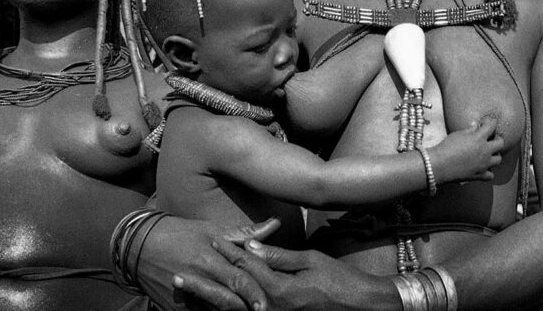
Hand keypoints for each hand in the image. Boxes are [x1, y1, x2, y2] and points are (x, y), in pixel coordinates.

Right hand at [136, 215, 278, 310]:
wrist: (137, 246)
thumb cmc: (180, 234)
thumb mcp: (211, 229)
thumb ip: (245, 233)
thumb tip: (275, 224)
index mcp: (208, 258)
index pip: (237, 279)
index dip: (253, 292)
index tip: (266, 304)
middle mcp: (197, 278)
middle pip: (227, 300)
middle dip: (244, 308)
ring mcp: (184, 295)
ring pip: (213, 310)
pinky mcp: (174, 306)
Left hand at [185, 239, 398, 310]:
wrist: (359, 307)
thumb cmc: (339, 280)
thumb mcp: (311, 261)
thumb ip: (279, 257)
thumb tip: (252, 247)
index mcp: (281, 290)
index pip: (248, 267)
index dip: (230, 251)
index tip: (212, 239)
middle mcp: (272, 308)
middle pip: (232, 292)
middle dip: (207, 281)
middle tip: (182, 269)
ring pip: (233, 310)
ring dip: (208, 300)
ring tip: (185, 292)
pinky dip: (226, 310)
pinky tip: (209, 306)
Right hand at [428, 115, 502, 183]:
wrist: (439, 165)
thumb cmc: (446, 147)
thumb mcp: (458, 134)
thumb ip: (470, 130)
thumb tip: (476, 125)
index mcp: (479, 138)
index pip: (492, 126)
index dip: (490, 122)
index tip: (486, 123)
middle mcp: (485, 150)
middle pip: (501, 143)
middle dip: (497, 139)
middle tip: (491, 138)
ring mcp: (484, 164)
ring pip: (498, 159)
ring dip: (495, 155)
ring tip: (488, 153)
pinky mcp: (480, 175)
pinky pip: (491, 174)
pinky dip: (488, 171)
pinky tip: (483, 167)